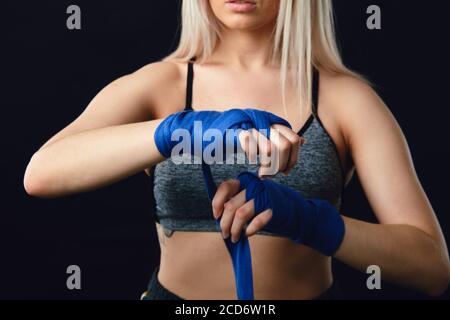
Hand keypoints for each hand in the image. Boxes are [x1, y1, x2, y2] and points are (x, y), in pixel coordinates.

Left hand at [212, 172, 345, 255]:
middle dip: (224, 222)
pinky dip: (249, 230)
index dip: (217, 202)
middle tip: (225, 233)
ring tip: (234, 237)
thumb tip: (219, 214)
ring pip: (240, 214)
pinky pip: (256, 221)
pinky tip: (248, 234)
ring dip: (234, 229)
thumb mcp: (252, 197)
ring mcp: (265, 196)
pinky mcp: (274, 208)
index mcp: (247, 180)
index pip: (226, 186)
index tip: (216, 215)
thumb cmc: (269, 206)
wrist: (298, 211)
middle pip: (231, 205)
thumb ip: (237, 200)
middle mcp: (255, 185)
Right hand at [238, 124, 304, 176]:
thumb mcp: (270, 138)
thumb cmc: (250, 137)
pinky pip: (251, 148)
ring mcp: (254, 127)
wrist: (225, 130)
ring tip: (262, 173)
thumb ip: (285, 139)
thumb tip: (303, 141)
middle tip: (272, 175)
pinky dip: (252, 159)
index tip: (285, 171)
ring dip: (267, 166)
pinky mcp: (240, 133)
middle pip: (285, 146)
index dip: (292, 159)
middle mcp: (268, 124)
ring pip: (270, 149)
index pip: (294, 140)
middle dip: (280, 165)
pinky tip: (251, 162)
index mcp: (277, 124)